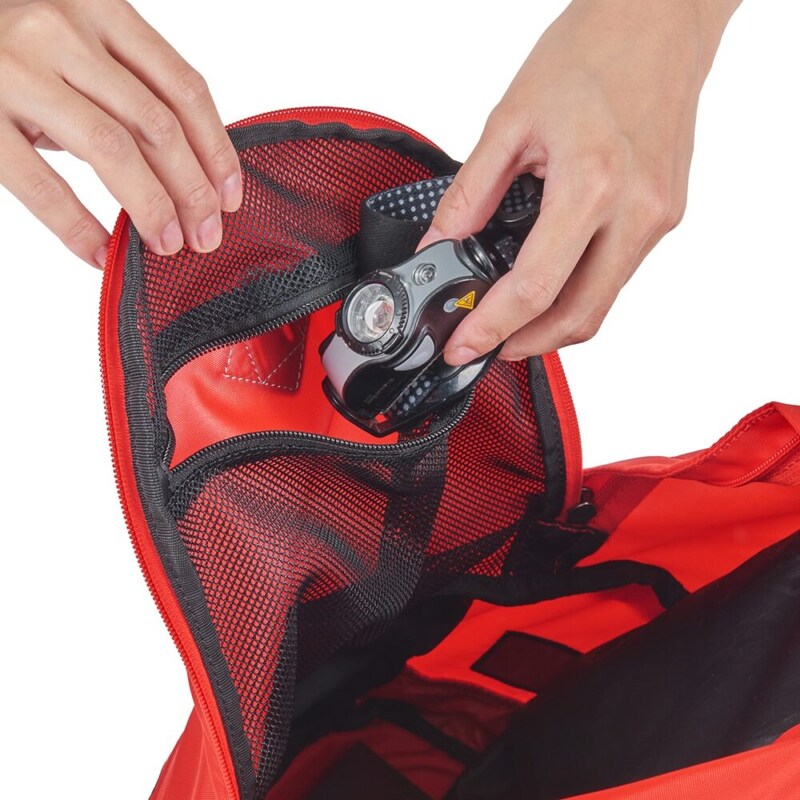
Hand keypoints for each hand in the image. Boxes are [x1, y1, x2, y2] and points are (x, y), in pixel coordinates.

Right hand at [0, 0, 241, 268]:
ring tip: (167, 244)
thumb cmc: (13, 43)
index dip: (216, 150)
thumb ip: (127, 87)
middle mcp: (63, 33)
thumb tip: (185, 170)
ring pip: (113, 147)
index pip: (183, 88)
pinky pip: (42, 182)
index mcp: (101, 11)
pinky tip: (100, 251)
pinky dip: (77, 225)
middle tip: (206, 234)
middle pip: (157, 124)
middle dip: (192, 190)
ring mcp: (18, 71)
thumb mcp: (77, 44)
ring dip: (151, 206)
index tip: (230, 197)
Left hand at [418, 0, 740, 363]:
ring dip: (556, 323)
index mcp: (590, 184)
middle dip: (528, 344)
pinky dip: (581, 291)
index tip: (466, 345)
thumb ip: (469, 195)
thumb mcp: (509, 121)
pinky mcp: (667, 214)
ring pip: (604, 302)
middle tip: (489, 345)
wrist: (659, 18)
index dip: (492, 327)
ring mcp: (658, 218)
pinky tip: (552, 280)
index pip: (535, 288)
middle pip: (580, 317)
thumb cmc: (593, 51)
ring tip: (514, 319)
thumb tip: (439, 244)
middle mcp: (636, 211)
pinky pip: (620, 274)